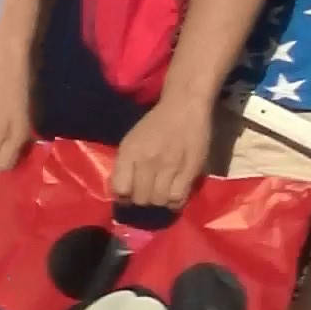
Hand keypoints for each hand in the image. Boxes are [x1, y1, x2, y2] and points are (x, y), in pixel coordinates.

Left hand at [110, 87, 213, 216]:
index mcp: (130, 152)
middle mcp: (148, 161)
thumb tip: (122, 195)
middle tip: (147, 194)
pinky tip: (173, 194)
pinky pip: (178, 198)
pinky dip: (174, 201)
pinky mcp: (190, 170)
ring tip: (161, 194)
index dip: (123, 196)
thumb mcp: (131, 141)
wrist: (184, 108)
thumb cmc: (155, 124)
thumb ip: (124, 166)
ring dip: (158, 202)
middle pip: (141, 198)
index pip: (120, 189)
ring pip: (159, 201)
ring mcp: (170, 166)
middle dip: (142, 200)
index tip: (129, 194)